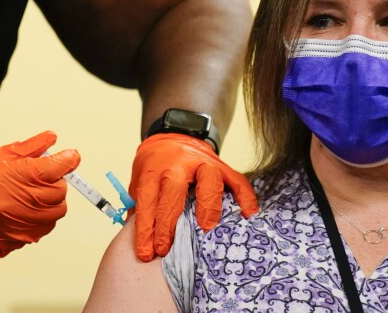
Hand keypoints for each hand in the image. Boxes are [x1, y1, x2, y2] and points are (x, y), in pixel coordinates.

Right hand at [0, 130, 79, 259]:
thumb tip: (50, 139)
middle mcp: (19, 205)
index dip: (67, 160)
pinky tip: (23, 210)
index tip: (70, 157)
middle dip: (56, 181)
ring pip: (55, 213)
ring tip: (31, 193)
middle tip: (41, 176)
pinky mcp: (17, 242)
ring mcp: (19, 227)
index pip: (56, 168)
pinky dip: (40, 218)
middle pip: (60, 192)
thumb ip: (27, 148)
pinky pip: (42, 229)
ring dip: (50, 201)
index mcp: (14, 179)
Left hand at [129, 133, 258, 260]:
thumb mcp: (140, 179)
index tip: (148, 253)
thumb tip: (140, 241)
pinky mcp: (223, 166)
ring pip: (209, 180)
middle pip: (173, 191)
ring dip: (208, 205)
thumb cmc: (157, 165)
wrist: (176, 134)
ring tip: (206, 228)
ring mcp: (203, 162)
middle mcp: (178, 163)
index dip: (146, 229)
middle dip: (168, 223)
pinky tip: (248, 215)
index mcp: (154, 168)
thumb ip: (140, 206)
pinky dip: (245, 197)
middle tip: (167, 249)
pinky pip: (238, 180)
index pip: (148, 200)